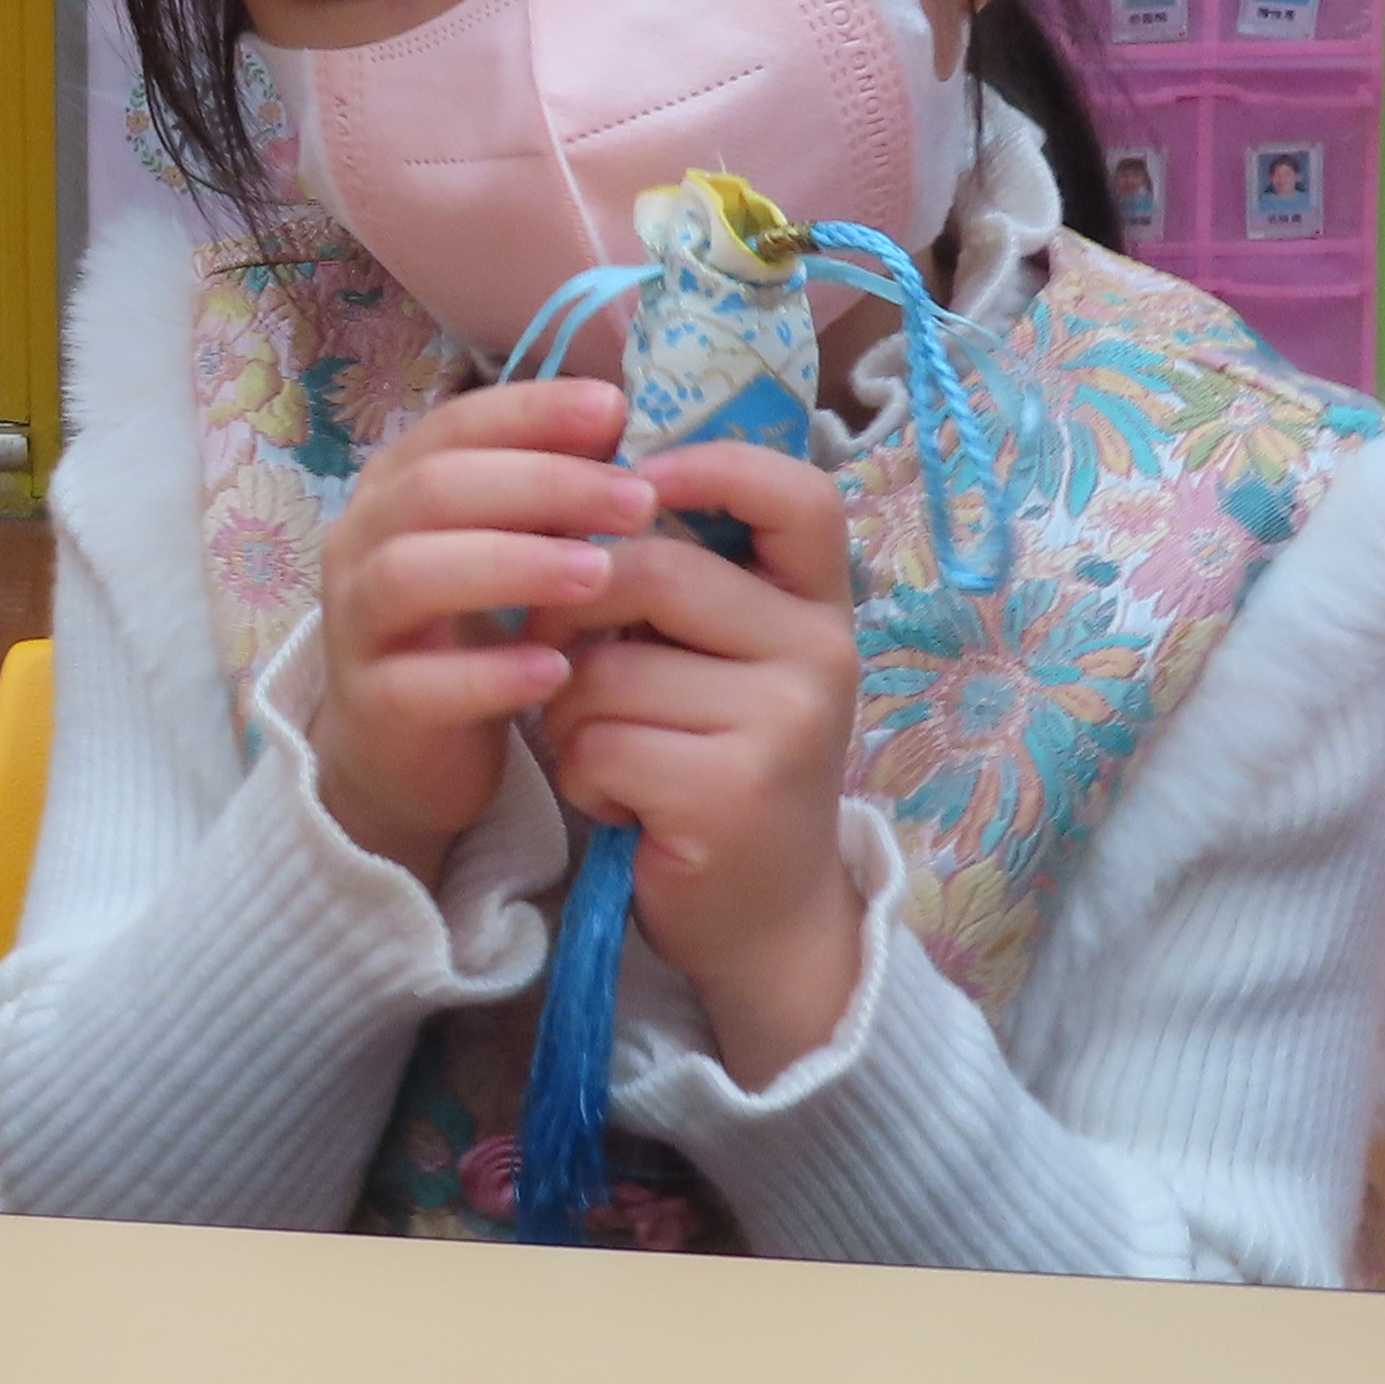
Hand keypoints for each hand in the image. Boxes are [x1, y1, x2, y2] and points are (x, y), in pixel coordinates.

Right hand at [306, 384, 652, 887]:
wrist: (402, 750)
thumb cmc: (468, 627)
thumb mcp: (506, 544)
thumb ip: (547, 488)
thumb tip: (615, 417)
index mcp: (394, 488)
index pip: (453, 427)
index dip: (529, 411)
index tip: (613, 409)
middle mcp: (359, 543)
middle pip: (434, 490)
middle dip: (542, 484)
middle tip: (637, 501)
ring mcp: (356, 624)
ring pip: (411, 574)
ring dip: (511, 565)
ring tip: (598, 575)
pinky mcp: (372, 705)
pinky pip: (420, 684)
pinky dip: (489, 675)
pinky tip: (555, 670)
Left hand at [530, 439, 867, 1083]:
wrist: (763, 916)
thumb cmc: (714, 764)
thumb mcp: (716, 661)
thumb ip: (677, 585)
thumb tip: (574, 492)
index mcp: (818, 605)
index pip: (795, 492)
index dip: (710, 468)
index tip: (640, 481)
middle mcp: (821, 652)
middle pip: (649, 570)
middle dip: (569, 612)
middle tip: (563, 662)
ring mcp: (785, 723)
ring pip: (605, 665)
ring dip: (571, 715)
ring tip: (613, 753)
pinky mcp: (732, 790)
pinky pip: (599, 742)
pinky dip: (581, 775)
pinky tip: (621, 803)